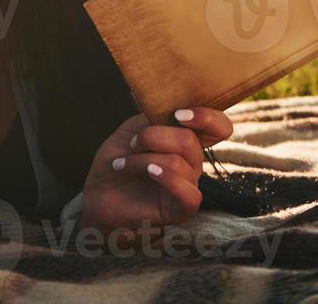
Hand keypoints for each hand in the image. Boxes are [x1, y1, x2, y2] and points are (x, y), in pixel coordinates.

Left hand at [77, 107, 233, 231]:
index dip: (207, 117)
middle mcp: (193, 162)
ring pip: (178, 162)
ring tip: (122, 164)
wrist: (98, 192)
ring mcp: (188, 185)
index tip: (178, 115)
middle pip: (189, 141)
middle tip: (132, 144)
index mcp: (185, 139)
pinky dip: (166, 178)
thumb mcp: (134, 129)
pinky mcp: (181, 209)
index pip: (219, 127)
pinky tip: (148, 173)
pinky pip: (190, 194)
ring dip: (142, 159)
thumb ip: (157, 117)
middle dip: (152, 136)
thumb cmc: (118, 159)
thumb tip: (175, 109)